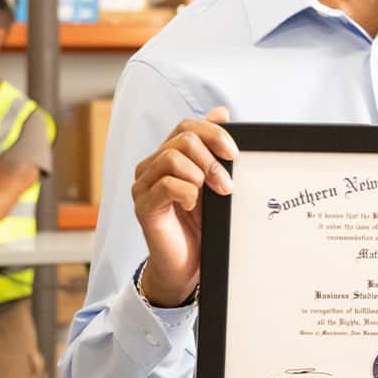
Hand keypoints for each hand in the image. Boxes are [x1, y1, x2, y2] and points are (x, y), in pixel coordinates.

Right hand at [133, 106, 235, 306]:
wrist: (187, 265)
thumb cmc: (200, 226)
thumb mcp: (213, 184)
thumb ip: (213, 150)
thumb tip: (222, 112)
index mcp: (168, 157)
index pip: (187, 126)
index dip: (213, 133)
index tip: (234, 154)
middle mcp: (151, 167)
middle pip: (181, 138)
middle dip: (211, 158)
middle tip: (226, 185)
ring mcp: (143, 186)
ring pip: (171, 158)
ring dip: (200, 175)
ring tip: (211, 196)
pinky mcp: (142, 206)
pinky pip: (165, 185)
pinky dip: (186, 192)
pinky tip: (191, 207)